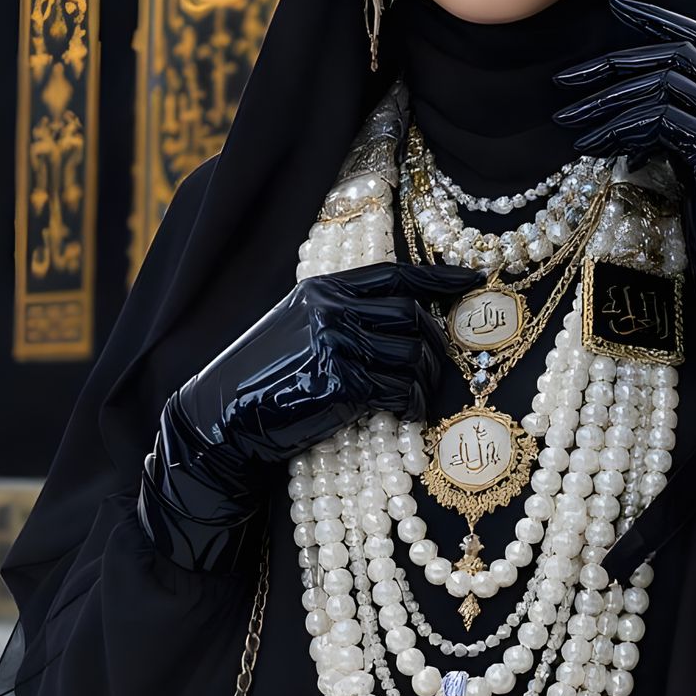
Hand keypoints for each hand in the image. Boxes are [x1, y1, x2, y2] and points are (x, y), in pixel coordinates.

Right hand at [140, 261, 477, 570]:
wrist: (223, 419)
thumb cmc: (265, 379)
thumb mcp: (297, 329)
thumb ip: (341, 316)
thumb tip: (405, 323)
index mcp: (322, 290)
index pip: (394, 276)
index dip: (438, 279)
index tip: (472, 281)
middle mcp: (331, 309)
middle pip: (411, 316)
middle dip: (437, 345)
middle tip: (443, 369)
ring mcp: (335, 343)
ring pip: (412, 354)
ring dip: (427, 380)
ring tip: (422, 399)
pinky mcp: (340, 382)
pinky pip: (399, 388)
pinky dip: (414, 403)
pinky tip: (410, 413)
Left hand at [553, 0, 695, 378]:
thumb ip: (681, 132)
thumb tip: (626, 112)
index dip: (660, 21)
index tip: (616, 8)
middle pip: (677, 57)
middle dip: (615, 63)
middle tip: (565, 80)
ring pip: (664, 86)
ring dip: (607, 102)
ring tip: (568, 123)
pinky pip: (662, 121)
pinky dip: (622, 129)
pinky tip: (595, 147)